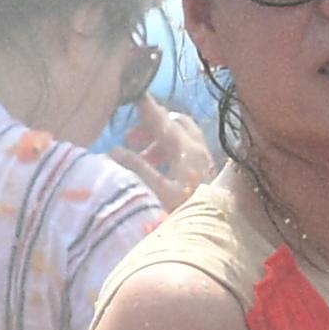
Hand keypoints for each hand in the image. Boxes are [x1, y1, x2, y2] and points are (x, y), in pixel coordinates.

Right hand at [114, 95, 213, 209]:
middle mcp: (199, 149)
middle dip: (152, 126)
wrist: (213, 236)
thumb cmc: (184, 213)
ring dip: (159, 141)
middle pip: (175, 124)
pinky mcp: (206, 172)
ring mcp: (205, 160)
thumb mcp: (156, 191)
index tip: (133, 93)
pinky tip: (156, 169)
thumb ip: (136, 168)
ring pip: (181, 137)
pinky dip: (168, 151)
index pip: (162, 120)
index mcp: (187, 149)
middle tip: (131, 138)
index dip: (146, 107)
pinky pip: (186, 151)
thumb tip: (114, 150)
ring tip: (140, 156)